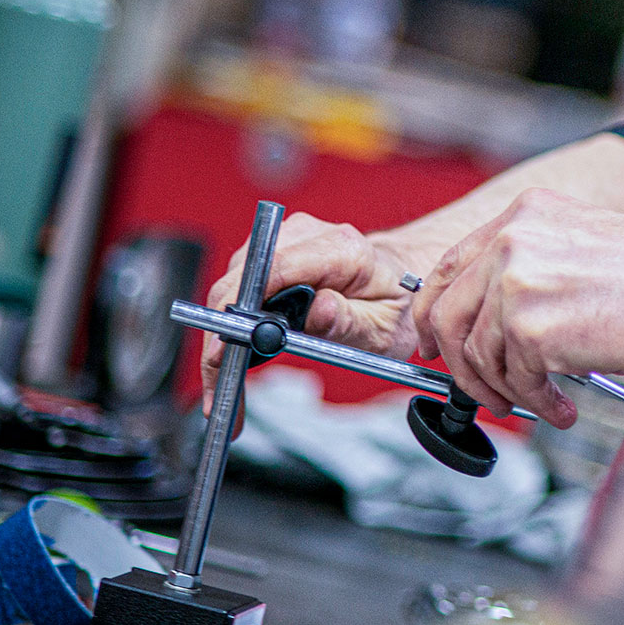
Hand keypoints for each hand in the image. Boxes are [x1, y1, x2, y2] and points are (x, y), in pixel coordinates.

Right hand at [199, 212, 430, 414]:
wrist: (404, 276)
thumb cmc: (398, 302)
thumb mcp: (385, 326)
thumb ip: (350, 321)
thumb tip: (317, 312)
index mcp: (342, 248)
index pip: (274, 270)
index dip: (240, 312)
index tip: (222, 353)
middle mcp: (308, 234)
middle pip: (242, 280)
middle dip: (222, 335)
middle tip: (219, 391)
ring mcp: (286, 238)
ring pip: (232, 286)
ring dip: (224, 334)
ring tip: (228, 383)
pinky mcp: (272, 250)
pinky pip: (239, 286)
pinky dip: (232, 323)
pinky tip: (237, 356)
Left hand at [409, 188, 623, 428]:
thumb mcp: (584, 245)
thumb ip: (531, 267)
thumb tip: (491, 317)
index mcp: (525, 214)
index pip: (450, 265)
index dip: (436, 310)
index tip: (437, 341)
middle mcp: (512, 240)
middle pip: (446, 312)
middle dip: (456, 362)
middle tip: (476, 389)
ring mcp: (516, 282)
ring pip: (477, 354)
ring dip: (504, 390)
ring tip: (536, 403)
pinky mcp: (529, 327)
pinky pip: (514, 380)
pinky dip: (535, 403)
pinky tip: (561, 408)